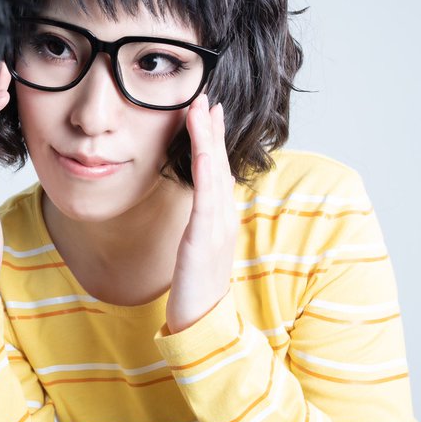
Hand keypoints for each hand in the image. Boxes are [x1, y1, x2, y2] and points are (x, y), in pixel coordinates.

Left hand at [165, 96, 237, 333]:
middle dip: (212, 130)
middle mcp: (224, 217)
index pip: (217, 170)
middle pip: (219, 164)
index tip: (208, 112)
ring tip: (201, 111)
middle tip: (206, 98)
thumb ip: (199, 225)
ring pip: (213, 173)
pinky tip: (201, 150)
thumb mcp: (198, 249)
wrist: (203, 323)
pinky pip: (205, 196)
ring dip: (207, 139)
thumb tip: (196, 208)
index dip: (213, 140)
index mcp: (221, 218)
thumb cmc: (198, 289)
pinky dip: (204, 169)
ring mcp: (217, 226)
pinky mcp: (204, 238)